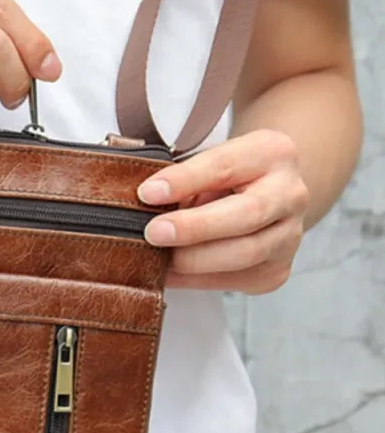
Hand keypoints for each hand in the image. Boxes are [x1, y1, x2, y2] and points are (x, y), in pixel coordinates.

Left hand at [137, 130, 309, 294]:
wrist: (267, 197)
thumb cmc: (228, 176)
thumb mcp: (208, 162)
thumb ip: (183, 178)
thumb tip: (143, 202)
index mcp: (272, 153)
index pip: (225, 165)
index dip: (185, 180)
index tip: (148, 192)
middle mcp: (290, 194)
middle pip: (246, 215)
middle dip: (194, 227)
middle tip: (153, 233)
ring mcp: (289, 236)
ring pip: (244, 254)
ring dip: (193, 259)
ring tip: (156, 257)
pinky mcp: (276, 271)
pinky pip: (234, 280)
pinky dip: (195, 279)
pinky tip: (169, 273)